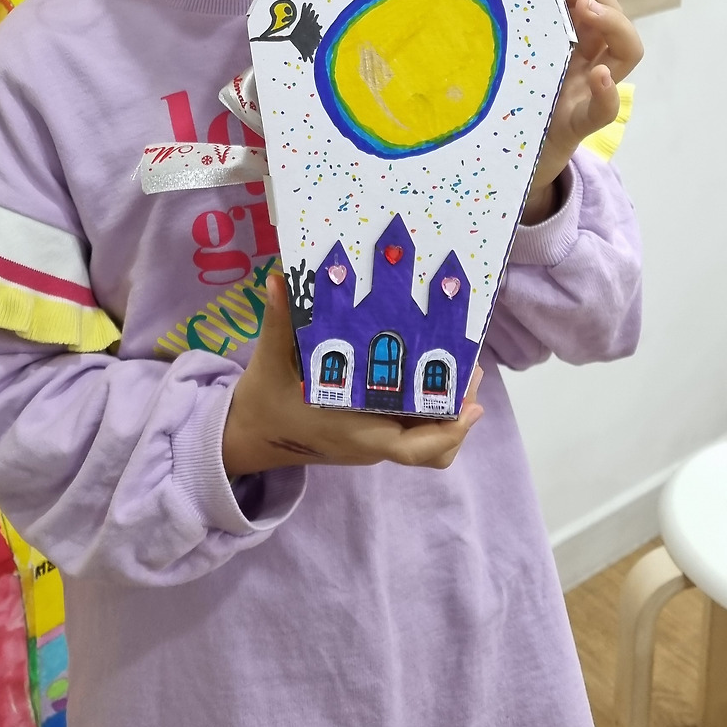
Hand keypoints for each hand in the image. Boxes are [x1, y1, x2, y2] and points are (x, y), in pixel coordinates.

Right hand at [222, 273, 483, 476]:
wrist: (253, 433)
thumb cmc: (266, 400)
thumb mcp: (271, 359)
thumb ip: (280, 319)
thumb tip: (279, 278)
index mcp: (353, 431)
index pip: (412, 448)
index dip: (448, 432)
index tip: (473, 407)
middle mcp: (371, 441)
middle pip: (433, 444)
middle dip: (459, 407)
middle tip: (472, 365)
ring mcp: (374, 440)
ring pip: (428, 438)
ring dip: (450, 407)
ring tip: (462, 365)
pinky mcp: (374, 432)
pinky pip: (415, 428)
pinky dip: (432, 407)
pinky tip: (435, 369)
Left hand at [521, 0, 643, 222]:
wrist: (502, 163)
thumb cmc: (506, 106)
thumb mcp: (507, 60)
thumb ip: (509, 31)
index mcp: (570, 43)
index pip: (590, 0)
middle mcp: (587, 63)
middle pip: (612, 17)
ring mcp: (587, 92)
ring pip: (626, 51)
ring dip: (613, 24)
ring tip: (588, 9)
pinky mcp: (578, 125)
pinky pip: (603, 109)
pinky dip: (606, 92)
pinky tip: (599, 76)